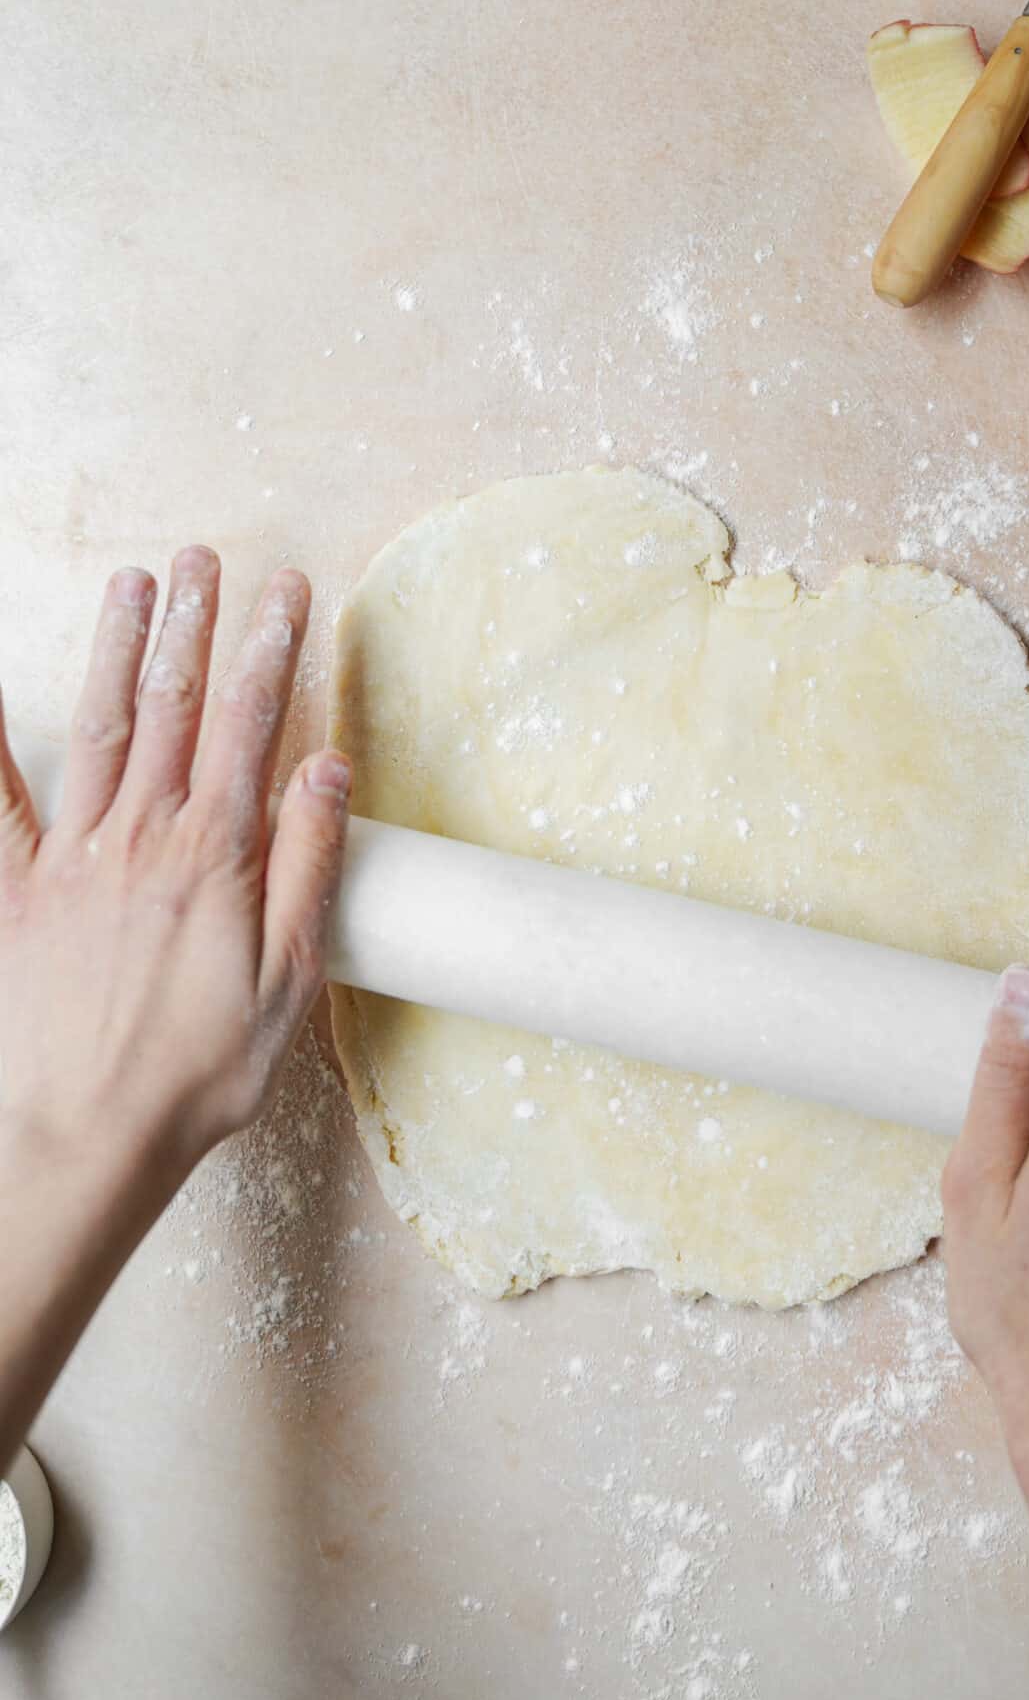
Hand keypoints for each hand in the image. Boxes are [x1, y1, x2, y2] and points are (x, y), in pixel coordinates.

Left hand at [0, 547, 349, 1180]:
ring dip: (118, 651)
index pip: (251, 724)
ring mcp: (71, 862)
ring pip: (100, 731)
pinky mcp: (15, 895)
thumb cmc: (194, 1078)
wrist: (81, 1141)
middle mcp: (140, 840)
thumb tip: (326, 768)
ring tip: (131, 584)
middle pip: (174, 708)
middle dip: (191, 624)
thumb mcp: (287, 983)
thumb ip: (307, 867)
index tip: (288, 589)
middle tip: (201, 558)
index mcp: (214, 858)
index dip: (271, 647)